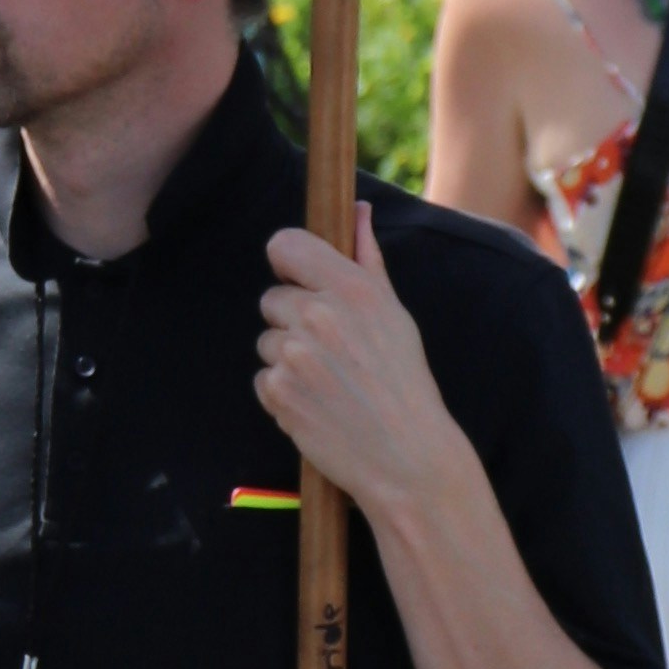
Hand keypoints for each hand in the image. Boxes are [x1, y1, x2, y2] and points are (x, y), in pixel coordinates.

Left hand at [255, 204, 454, 518]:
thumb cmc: (404, 384)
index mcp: (352, 288)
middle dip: (292, 321)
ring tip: (329, 382)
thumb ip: (367, 261)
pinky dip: (282, 392)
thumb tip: (358, 212)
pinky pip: (262, 378)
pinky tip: (317, 404)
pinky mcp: (276, 390)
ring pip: (267, 341)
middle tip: (331, 352)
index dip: (288, 262)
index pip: (285, 245)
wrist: (406, 456)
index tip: (297, 278)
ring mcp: (293, 354)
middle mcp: (319, 314)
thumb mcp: (394, 315)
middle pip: (272, 298)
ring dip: (287, 359)